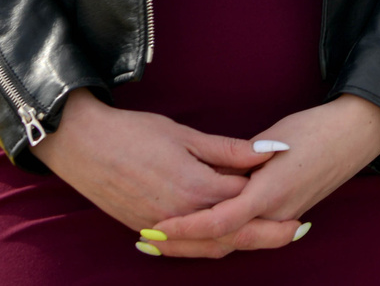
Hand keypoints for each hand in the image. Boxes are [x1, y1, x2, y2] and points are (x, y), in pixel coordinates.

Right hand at [29, 89, 268, 253]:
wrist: (82, 145)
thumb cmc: (134, 133)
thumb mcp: (186, 135)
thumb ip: (230, 150)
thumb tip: (272, 154)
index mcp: (196, 188)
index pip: (245, 199)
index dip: (268, 192)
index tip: (291, 183)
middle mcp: (180, 215)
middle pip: (234, 233)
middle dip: (268, 233)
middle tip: (298, 227)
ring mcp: (160, 228)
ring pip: (209, 246)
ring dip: (240, 241)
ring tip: (269, 232)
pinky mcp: (144, 230)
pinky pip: (184, 247)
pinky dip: (207, 244)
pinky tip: (223, 235)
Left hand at [149, 94, 379, 256]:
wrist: (357, 133)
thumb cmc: (316, 129)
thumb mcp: (274, 139)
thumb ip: (239, 158)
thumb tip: (211, 173)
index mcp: (270, 192)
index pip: (219, 222)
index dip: (185, 228)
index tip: (157, 227)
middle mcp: (277, 213)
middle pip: (223, 242)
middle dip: (185, 245)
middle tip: (150, 241)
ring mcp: (284, 217)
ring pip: (235, 242)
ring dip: (199, 243)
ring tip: (164, 238)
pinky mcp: (287, 213)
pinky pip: (248, 233)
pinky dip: (221, 235)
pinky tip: (201, 229)